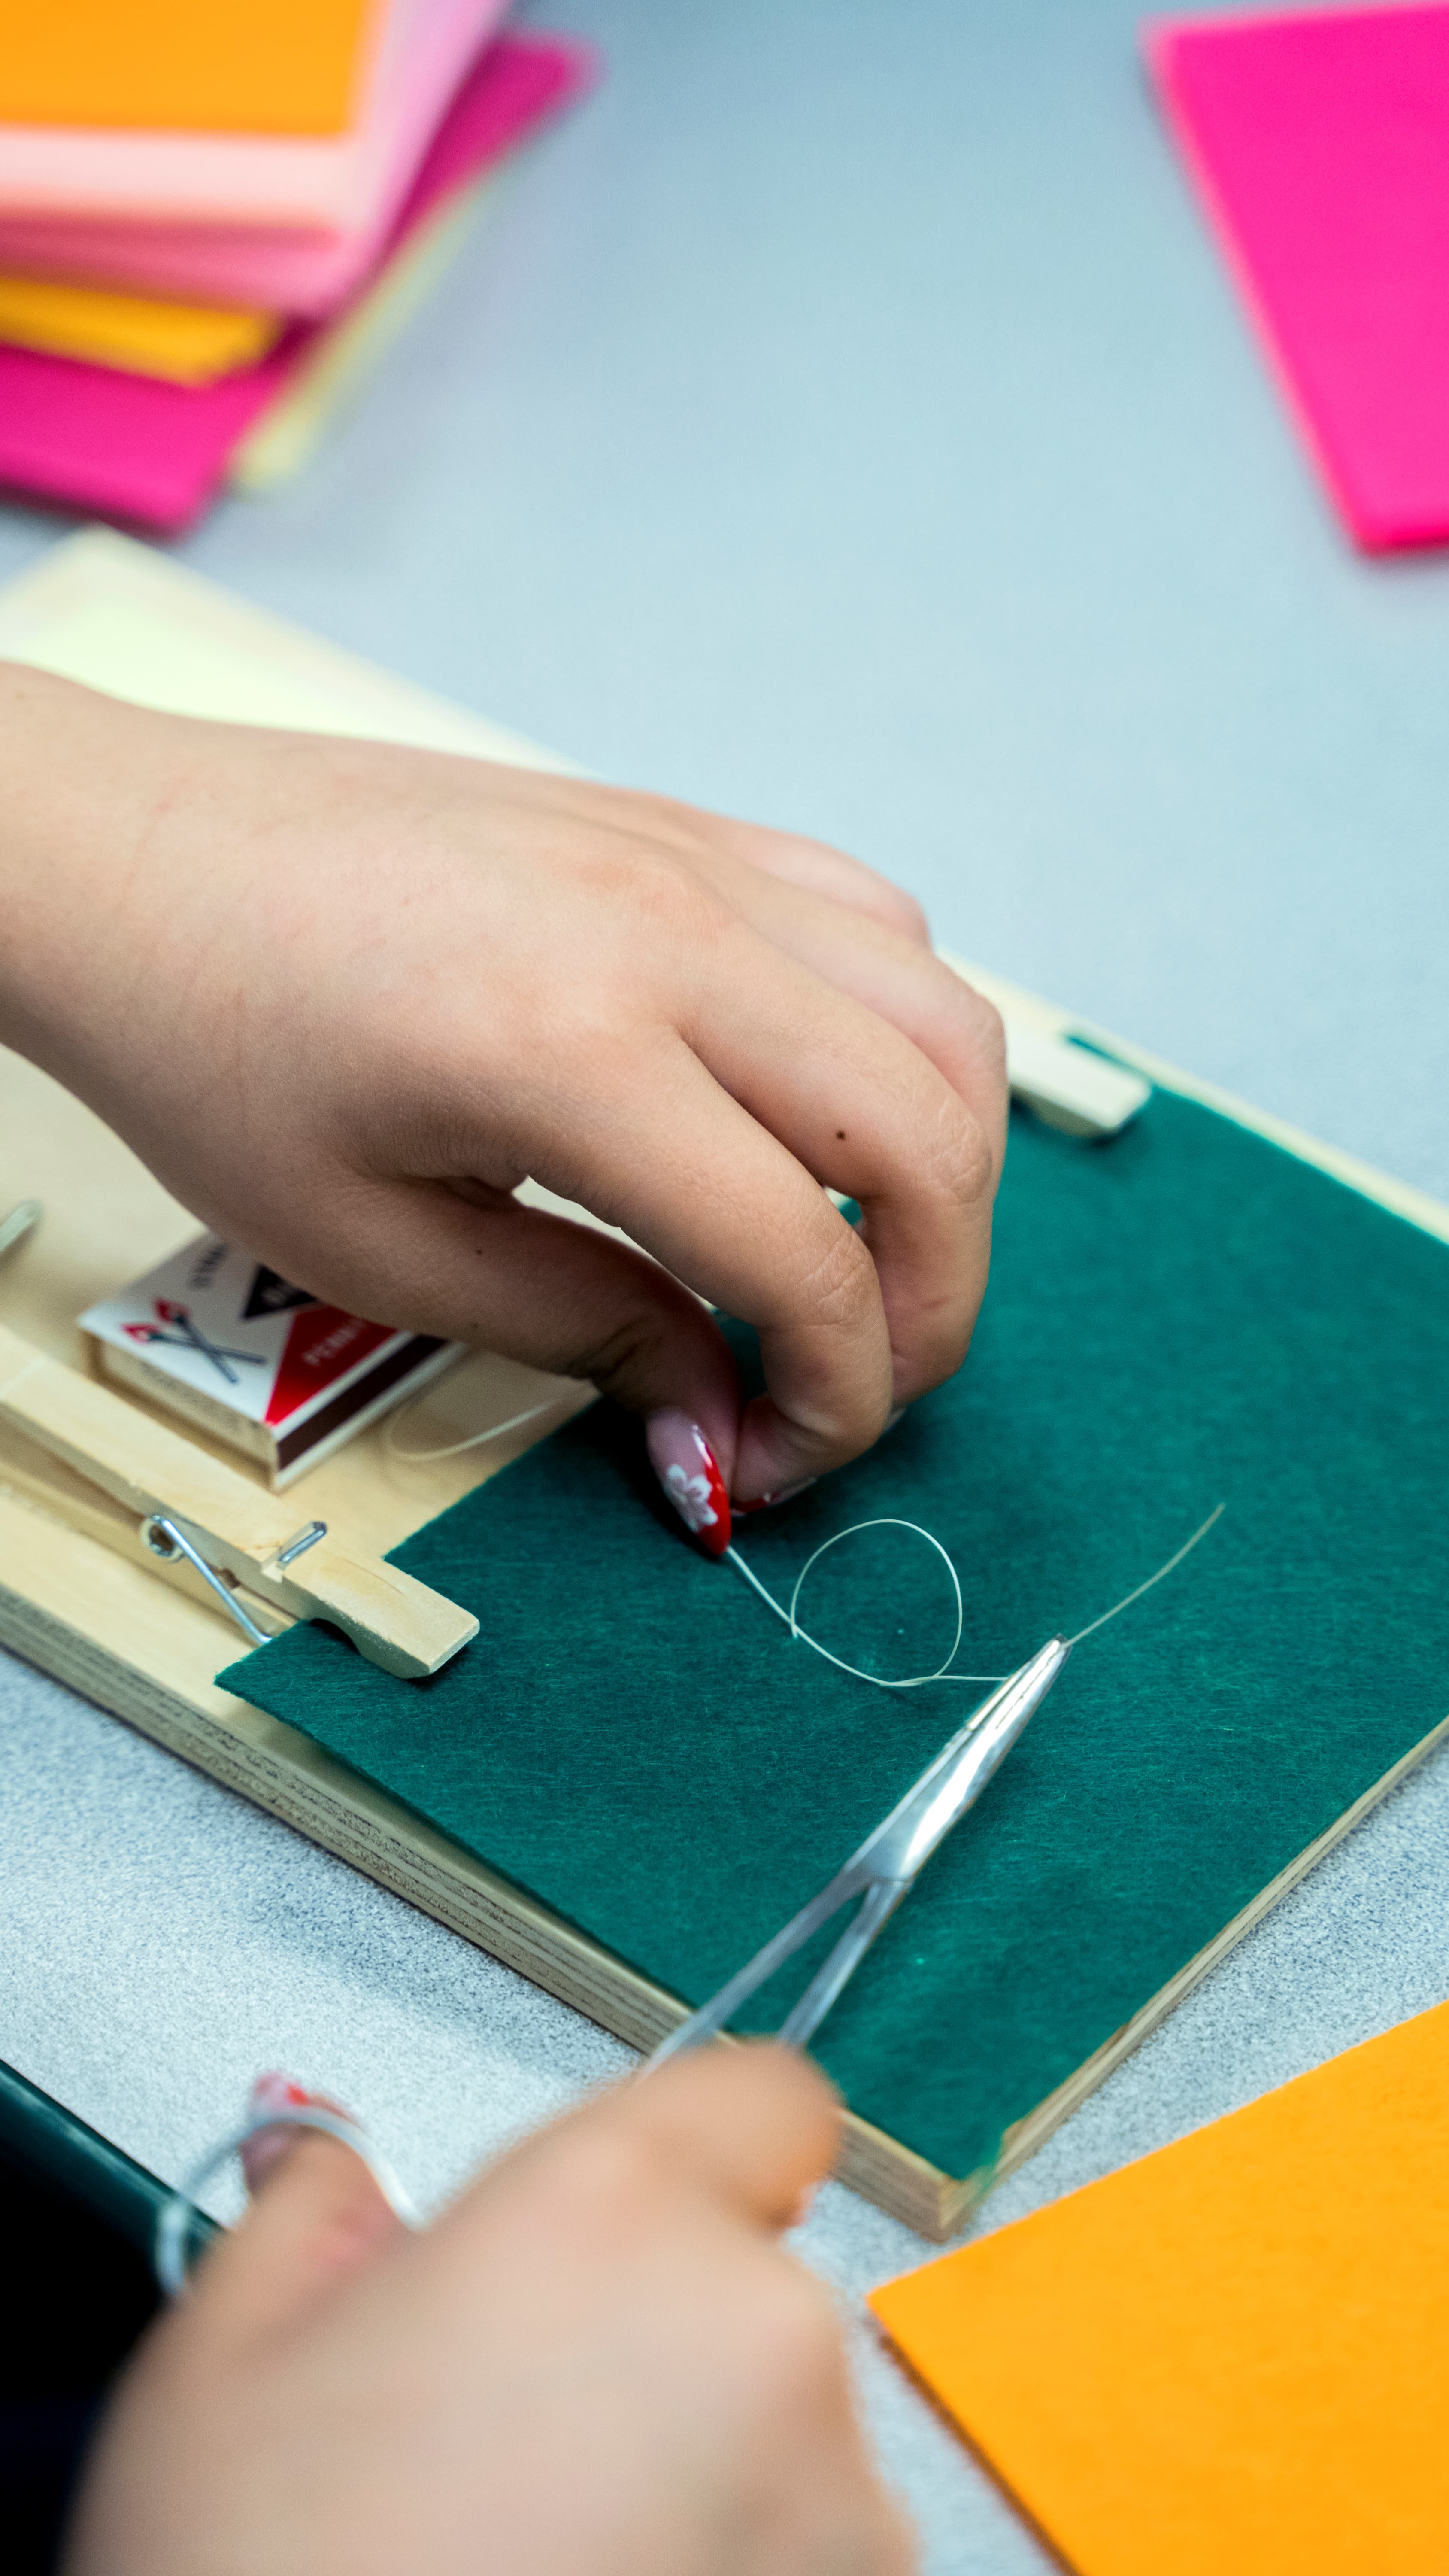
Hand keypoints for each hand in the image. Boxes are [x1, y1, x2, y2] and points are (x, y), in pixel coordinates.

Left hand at [0, 668, 1004, 1508]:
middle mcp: (668, 935)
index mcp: (570, 1053)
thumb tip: (715, 1439)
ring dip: (946, 1171)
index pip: (804, 1260)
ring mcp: (691, 862)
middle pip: (929, 1140)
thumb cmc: (214, 1047)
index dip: (831, 1399)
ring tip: (858, 1259)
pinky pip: (879, 923)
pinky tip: (819, 1111)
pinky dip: (901, 1037)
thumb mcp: (374, 1244)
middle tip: (851, 1389)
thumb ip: (582, 1335)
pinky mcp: (684, 829)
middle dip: (932, 1309)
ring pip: (945, 1019)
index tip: (775, 1463)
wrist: (136, 861)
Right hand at [63, 2049, 914, 2575]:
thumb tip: (340, 2177)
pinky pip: (810, 2544)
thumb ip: (319, 2213)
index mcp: (612, 2207)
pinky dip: (731, 2561)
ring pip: (777, 2425)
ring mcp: (832, 2492)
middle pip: (749, 2274)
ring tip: (542, 2542)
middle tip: (516, 2422)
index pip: (763, 2097)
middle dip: (652, 2328)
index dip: (698, 2146)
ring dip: (695, 2461)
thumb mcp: (228, 2356)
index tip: (636, 2212)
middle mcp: (753, 2324)